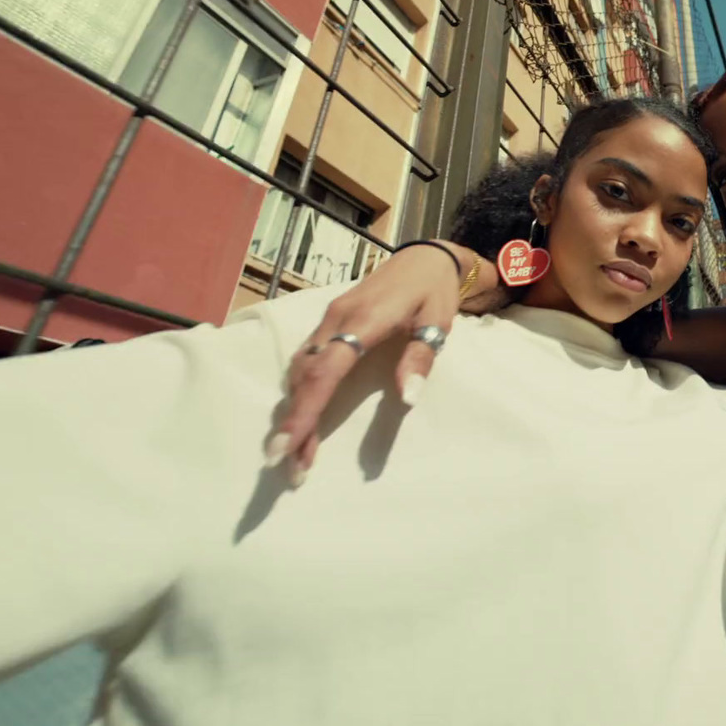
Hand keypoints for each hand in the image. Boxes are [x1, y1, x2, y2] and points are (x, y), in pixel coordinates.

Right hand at [266, 241, 490, 484]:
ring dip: (296, 413)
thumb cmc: (433, 292)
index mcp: (362, 321)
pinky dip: (302, 394)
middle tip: (287, 467)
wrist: (424, 258)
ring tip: (298, 455)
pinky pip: (306, 363)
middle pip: (305, 378)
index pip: (325, 372)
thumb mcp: (437, 323)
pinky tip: (304, 419)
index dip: (305, 410)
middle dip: (294, 424)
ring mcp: (328, 322)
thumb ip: (420, 357)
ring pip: (300, 372)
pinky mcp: (328, 326)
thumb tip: (408, 398)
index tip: (289, 446)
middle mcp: (335, 321)